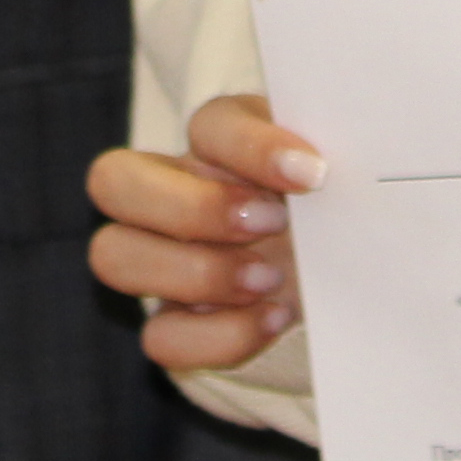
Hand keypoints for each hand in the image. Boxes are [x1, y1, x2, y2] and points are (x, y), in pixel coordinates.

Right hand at [88, 95, 324, 371]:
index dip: (252, 146)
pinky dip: (218, 335)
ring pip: (113, 255)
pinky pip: (158, 336)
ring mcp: (162, 258)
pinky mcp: (174, 321)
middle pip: (113, 180)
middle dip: (194, 207)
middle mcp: (174, 191)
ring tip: (271, 280)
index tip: (313, 172)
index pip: (207, 124)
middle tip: (272, 222)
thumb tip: (336, 166)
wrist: (347, 270)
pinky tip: (276, 318)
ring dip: (197, 272)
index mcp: (220, 139)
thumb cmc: (337, 204)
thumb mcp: (338, 170)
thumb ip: (333, 154)